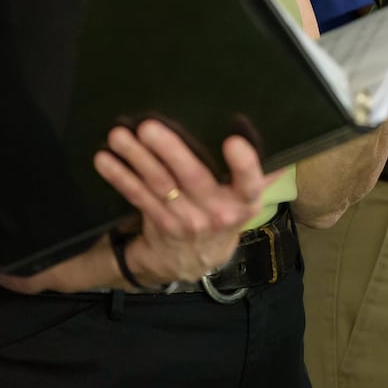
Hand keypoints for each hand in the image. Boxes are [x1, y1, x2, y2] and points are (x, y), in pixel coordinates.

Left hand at [95, 121, 283, 282]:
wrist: (195, 261)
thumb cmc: (224, 215)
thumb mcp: (247, 200)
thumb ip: (256, 173)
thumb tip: (282, 141)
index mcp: (245, 202)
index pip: (249, 183)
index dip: (243, 164)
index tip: (233, 141)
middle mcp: (216, 213)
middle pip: (193, 178)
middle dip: (170, 150)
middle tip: (151, 126)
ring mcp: (185, 221)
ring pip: (160, 185)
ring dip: (137, 158)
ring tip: (120, 135)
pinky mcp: (158, 223)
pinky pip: (138, 197)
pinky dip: (120, 177)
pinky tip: (105, 160)